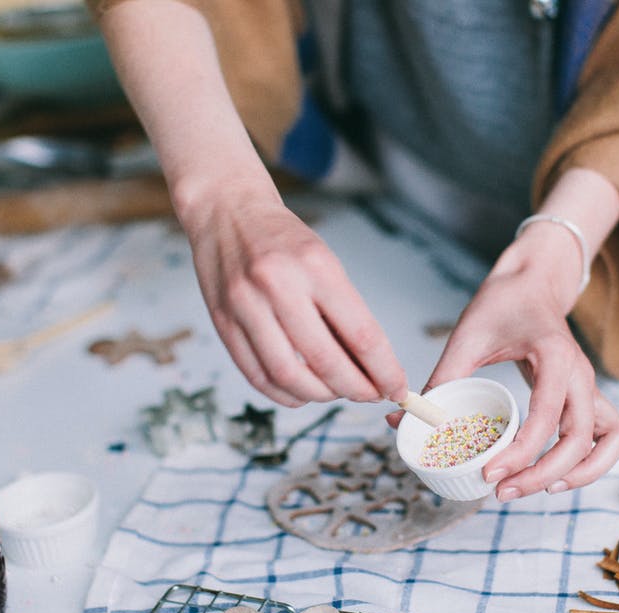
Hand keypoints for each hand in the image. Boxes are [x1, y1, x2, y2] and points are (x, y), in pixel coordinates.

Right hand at [188, 199, 406, 406]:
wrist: (226, 210)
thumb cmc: (282, 238)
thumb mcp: (323, 261)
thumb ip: (342, 312)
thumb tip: (368, 368)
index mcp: (314, 266)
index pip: (361, 334)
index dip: (383, 370)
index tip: (396, 387)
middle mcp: (277, 286)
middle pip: (325, 362)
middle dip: (356, 389)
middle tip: (370, 395)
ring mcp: (245, 306)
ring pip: (288, 376)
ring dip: (319, 396)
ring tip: (334, 393)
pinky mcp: (222, 322)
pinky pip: (256, 375)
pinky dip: (283, 394)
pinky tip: (301, 393)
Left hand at [388, 226, 618, 500]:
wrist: (533, 283)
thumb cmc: (502, 304)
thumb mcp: (467, 337)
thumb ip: (440, 380)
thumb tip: (399, 419)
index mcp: (554, 356)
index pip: (546, 416)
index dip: (519, 452)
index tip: (488, 473)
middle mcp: (580, 373)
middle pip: (579, 438)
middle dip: (543, 473)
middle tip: (501, 491)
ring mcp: (590, 386)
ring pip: (608, 441)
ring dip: (579, 474)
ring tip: (535, 489)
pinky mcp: (588, 396)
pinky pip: (610, 437)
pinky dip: (593, 462)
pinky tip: (558, 477)